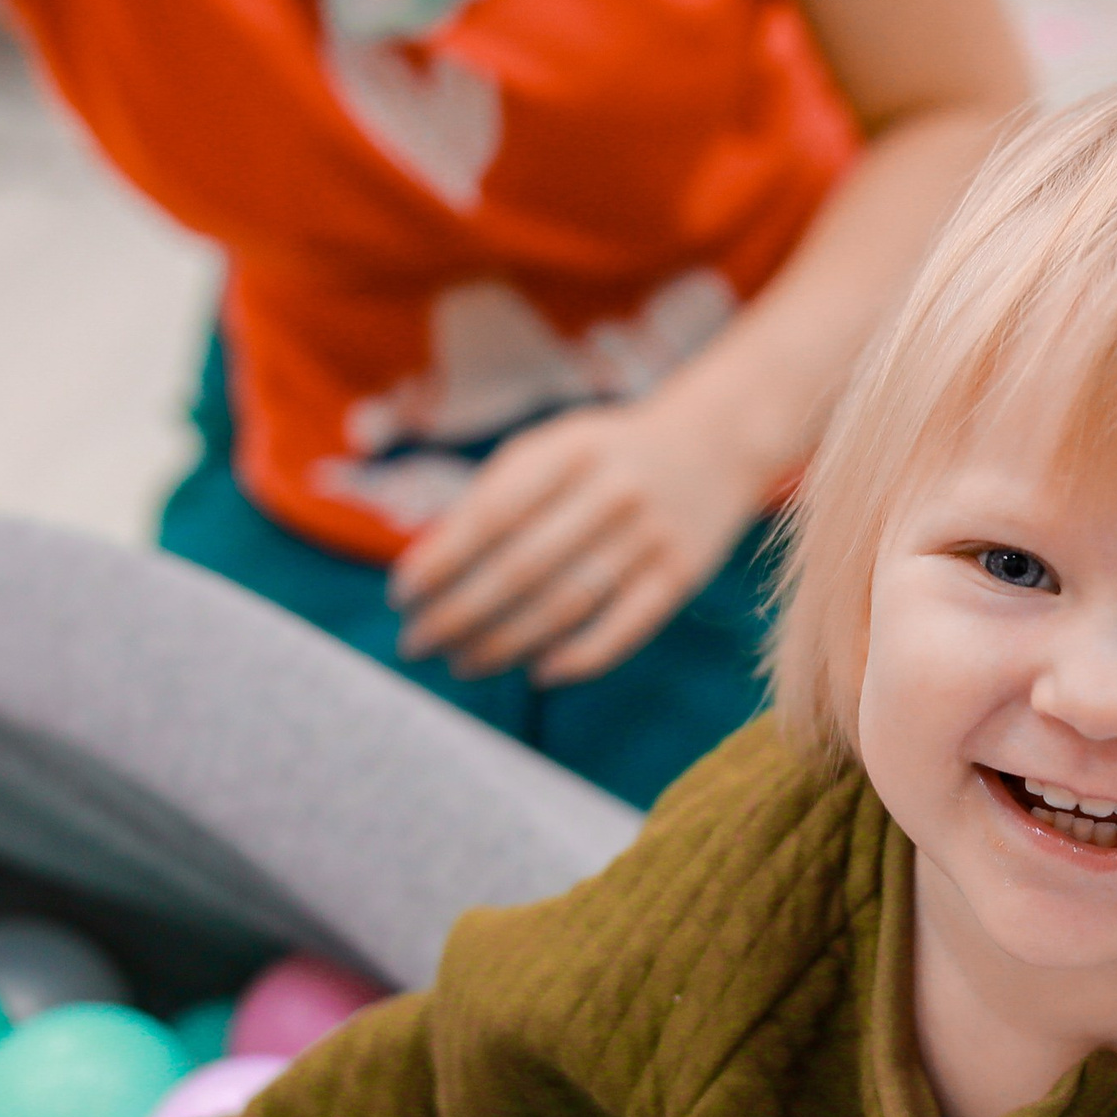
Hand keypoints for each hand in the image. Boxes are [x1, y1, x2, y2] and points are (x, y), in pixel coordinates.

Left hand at [388, 392, 766, 686]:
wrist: (715, 444)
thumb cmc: (603, 456)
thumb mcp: (549, 449)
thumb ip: (492, 497)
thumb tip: (428, 570)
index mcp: (567, 451)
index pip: (490, 515)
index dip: (440, 561)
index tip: (402, 597)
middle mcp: (612, 491)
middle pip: (522, 568)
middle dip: (459, 614)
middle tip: (418, 644)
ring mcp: (650, 536)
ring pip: (566, 604)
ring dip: (505, 644)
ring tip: (464, 664)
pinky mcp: (680, 575)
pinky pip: (623, 628)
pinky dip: (577, 658)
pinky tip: (536, 672)